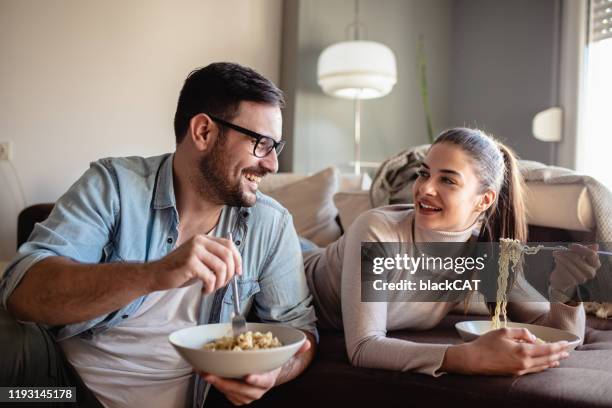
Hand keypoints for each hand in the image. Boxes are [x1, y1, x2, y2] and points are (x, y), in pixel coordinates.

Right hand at [148, 235, 241, 293]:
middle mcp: (200, 241)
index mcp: (203, 239)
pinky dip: (210, 288)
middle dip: (230, 273)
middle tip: (223, 284)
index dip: (238, 259)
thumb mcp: (199, 260)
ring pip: (221, 268)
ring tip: (211, 288)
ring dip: (220, 283)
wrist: (156, 274)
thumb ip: (215, 259)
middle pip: (228, 255)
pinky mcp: (190, 263)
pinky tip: (204, 290)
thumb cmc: (179, 270)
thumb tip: (236, 268)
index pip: (229, 245)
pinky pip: (210, 278)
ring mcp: (194, 251)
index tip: (238, 272)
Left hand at [198, 340, 310, 405]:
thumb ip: (294, 348)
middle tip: (211, 374)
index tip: (247, 376)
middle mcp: (257, 390)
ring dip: (216, 384)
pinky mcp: (236, 397)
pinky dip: (215, 385)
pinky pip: (225, 394)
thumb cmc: (272, 362)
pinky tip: (206, 374)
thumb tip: (307, 342)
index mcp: (269, 378)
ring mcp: (246, 395)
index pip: (264, 381)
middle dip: (225, 383)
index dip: (256, 380)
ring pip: (230, 393)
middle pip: (241, 390)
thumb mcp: (283, 354)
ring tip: (204, 372)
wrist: (267, 374)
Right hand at [445, 327, 569, 375]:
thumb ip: (521, 333)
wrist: (473, 360)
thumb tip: (534, 338)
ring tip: (560, 358)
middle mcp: (524, 363)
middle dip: (559, 354)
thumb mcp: (504, 331)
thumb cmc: (486, 344)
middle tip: (568, 351)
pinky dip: (543, 366)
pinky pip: (534, 370)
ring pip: (542, 366)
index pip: (548, 349)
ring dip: (553, 361)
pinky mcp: (515, 374)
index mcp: (523, 351)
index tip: (566, 343)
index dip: (559, 346)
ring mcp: (520, 370)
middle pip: (548, 359)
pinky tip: (545, 364)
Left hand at [549, 244, 599, 301]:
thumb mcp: (576, 254)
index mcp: (594, 264)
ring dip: (563, 259)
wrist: (561, 277)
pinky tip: (556, 261)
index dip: (581, 249)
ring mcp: (582, 278)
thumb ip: (584, 250)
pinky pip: (566, 273)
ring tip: (556, 254)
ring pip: (574, 268)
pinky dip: (560, 266)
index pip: (592, 255)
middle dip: (569, 254)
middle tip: (560, 250)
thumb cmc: (570, 264)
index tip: (571, 246)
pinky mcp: (572, 282)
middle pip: (581, 262)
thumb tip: (595, 245)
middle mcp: (590, 272)